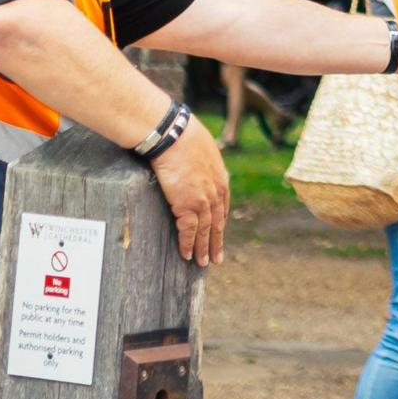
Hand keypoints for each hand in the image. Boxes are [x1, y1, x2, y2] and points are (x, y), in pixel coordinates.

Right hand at [152, 123, 230, 265]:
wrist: (174, 135)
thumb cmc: (184, 136)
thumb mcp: (204, 149)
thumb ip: (204, 162)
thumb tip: (196, 161)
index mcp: (221, 179)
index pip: (223, 207)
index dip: (220, 222)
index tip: (219, 232)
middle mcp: (216, 192)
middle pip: (218, 223)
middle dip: (217, 242)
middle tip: (217, 258)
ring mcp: (203, 201)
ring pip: (206, 231)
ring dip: (204, 249)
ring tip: (202, 263)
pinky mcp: (188, 206)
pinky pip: (189, 231)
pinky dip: (188, 244)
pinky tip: (187, 255)